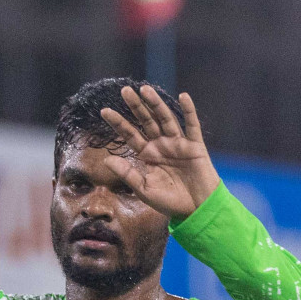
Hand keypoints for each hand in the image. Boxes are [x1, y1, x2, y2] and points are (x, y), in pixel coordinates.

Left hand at [98, 86, 221, 219]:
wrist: (196, 210)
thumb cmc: (169, 202)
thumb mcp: (144, 189)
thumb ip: (127, 174)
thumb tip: (106, 160)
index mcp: (147, 154)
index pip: (130, 134)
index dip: (118, 123)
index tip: (104, 112)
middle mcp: (161, 145)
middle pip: (146, 121)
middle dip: (135, 106)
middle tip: (124, 91)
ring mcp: (178, 143)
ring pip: (165, 119)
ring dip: (156, 104)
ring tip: (145, 89)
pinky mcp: (195, 146)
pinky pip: (192, 125)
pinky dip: (189, 111)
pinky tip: (183, 96)